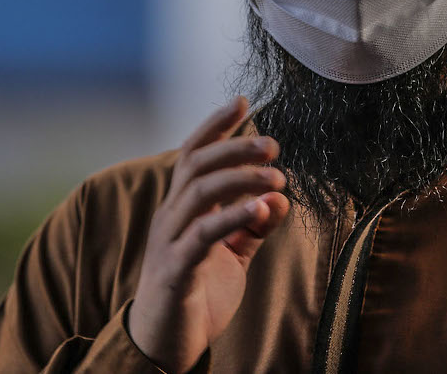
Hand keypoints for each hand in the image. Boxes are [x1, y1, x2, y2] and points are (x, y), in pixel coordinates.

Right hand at [128, 96, 288, 373]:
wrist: (165, 346)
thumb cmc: (198, 293)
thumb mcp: (234, 254)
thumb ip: (254, 223)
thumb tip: (280, 197)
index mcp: (182, 208)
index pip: (194, 154)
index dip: (216, 125)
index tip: (243, 101)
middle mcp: (171, 217)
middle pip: (197, 165)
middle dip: (236, 147)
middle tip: (274, 146)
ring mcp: (169, 242)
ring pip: (200, 192)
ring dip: (241, 179)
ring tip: (276, 179)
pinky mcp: (176, 270)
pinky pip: (203, 234)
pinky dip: (232, 216)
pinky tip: (259, 207)